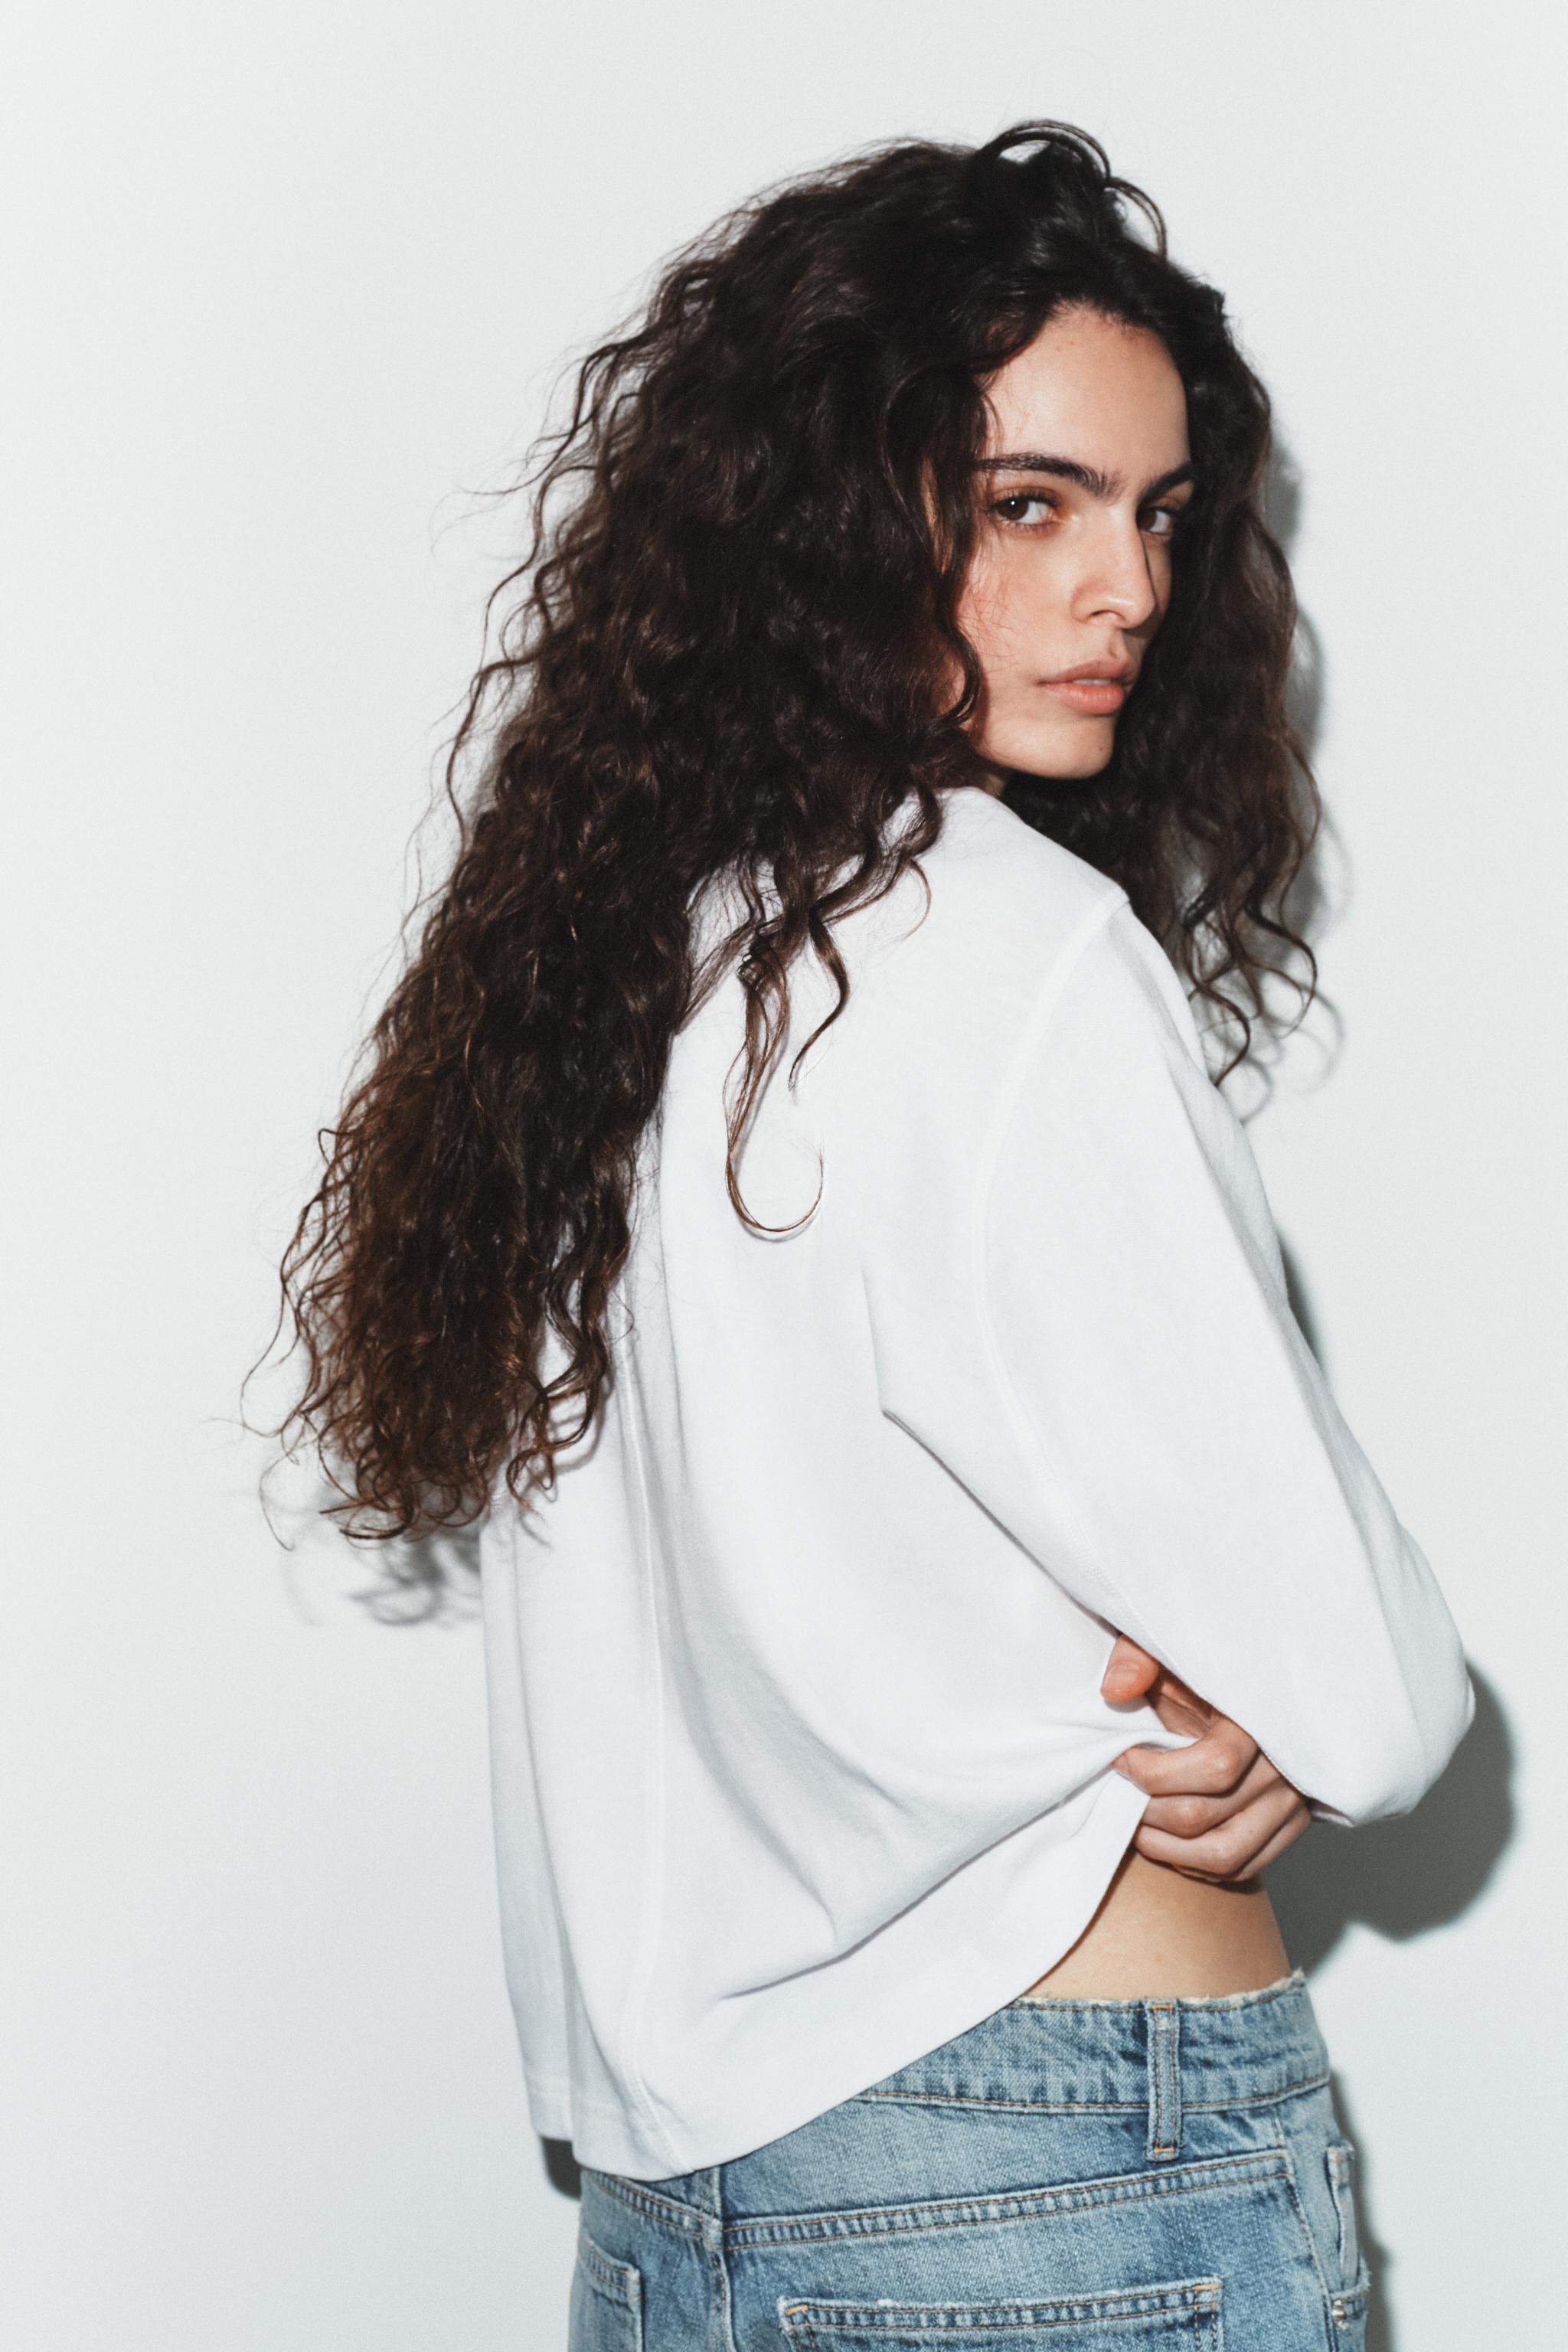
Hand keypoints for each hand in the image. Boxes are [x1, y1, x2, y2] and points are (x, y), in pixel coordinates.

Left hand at [1101, 1634, 1310, 1883]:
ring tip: (1136, 1824)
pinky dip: (1197, 1865)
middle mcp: (1285, 1765)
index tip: (1119, 1757)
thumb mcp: (1170, 1643)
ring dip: (1167, 1849)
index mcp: (1260, 1717)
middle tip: (1119, 1793)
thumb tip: (1116, 1691)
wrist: (1258, 1677)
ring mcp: (1293, 1800)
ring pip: (1224, 1855)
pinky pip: (1243, 1867)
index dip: (1152, 1772)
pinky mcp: (1292, 1824)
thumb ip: (1139, 1657)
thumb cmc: (1203, 1662)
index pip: (1213, 1767)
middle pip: (1205, 1816)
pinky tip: (1168, 1840)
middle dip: (1147, 1812)